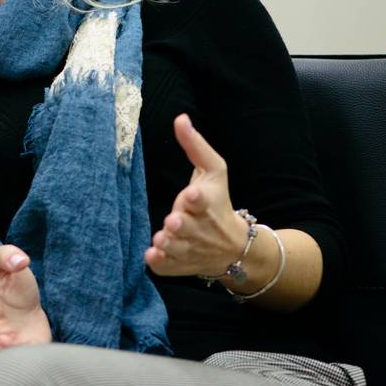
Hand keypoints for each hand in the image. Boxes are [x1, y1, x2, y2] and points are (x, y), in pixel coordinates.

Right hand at [0, 245, 51, 351]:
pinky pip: (24, 351)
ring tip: (5, 339)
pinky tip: (28, 345)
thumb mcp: (6, 266)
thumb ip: (6, 256)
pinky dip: (25, 350)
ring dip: (2, 344)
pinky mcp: (25, 346)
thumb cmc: (11, 288)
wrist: (27, 309)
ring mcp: (6, 338)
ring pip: (0, 346)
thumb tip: (20, 259)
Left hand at [144, 114, 248, 276]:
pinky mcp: (179, 264)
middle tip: (175, 220)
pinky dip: (161, 263)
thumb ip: (195, 146)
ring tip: (162, 239)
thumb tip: (180, 118)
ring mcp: (190, 249)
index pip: (204, 200)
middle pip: (189, 227)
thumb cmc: (218, 201)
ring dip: (170, 244)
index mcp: (208, 203)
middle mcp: (201, 229)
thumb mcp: (213, 170)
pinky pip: (168, 267)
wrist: (233, 247)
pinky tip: (153, 256)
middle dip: (182, 225)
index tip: (192, 195)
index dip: (198, 199)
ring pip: (178, 249)